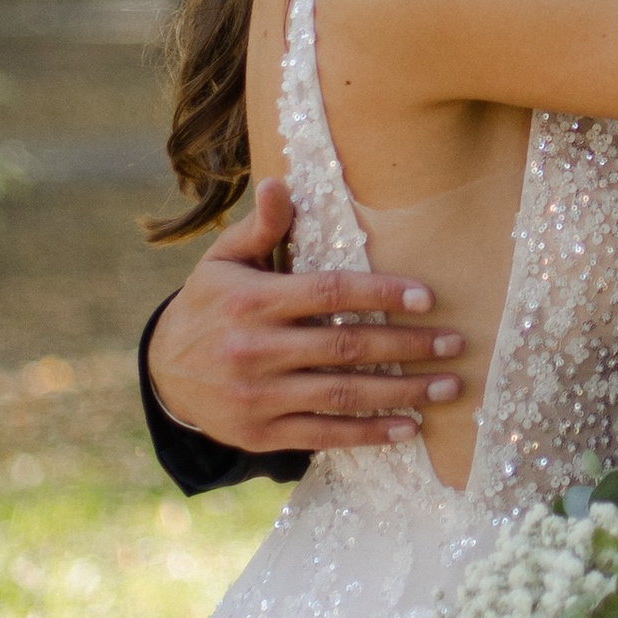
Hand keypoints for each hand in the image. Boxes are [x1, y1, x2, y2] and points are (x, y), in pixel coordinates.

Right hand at [144, 180, 462, 455]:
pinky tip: (407, 428)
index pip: (328, 293)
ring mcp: (258, 397)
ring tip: (447, 387)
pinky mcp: (260, 434)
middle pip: (345, 348)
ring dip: (401, 392)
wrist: (162, 374)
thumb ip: (261, 226)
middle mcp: (255, 350)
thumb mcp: (224, 260)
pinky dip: (368, 434)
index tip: (426, 297)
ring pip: (342, 396)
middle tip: (455, 344)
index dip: (380, 294)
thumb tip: (280, 182)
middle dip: (408, 346)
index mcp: (252, 301)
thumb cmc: (209, 305)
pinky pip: (323, 435)